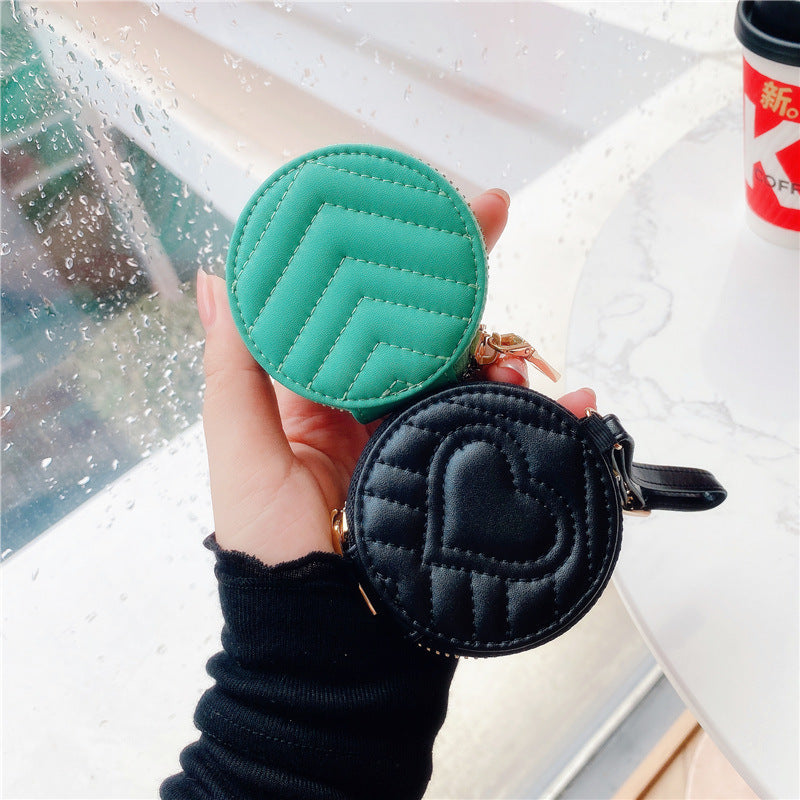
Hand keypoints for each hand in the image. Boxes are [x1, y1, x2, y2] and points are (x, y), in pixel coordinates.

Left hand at [196, 189, 596, 565]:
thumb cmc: (270, 548)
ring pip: (465, 371)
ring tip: (522, 352)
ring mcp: (414, 437)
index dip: (377, 259)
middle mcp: (368, 406)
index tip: (407, 209)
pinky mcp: (451, 470)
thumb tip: (218, 277)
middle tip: (490, 217)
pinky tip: (570, 403)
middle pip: (418, 328)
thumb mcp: (242, 451)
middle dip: (455, 278)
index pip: (351, 308)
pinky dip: (541, 414)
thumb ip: (234, 366)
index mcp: (314, 393)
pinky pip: (499, 430)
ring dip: (501, 347)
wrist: (328, 638)